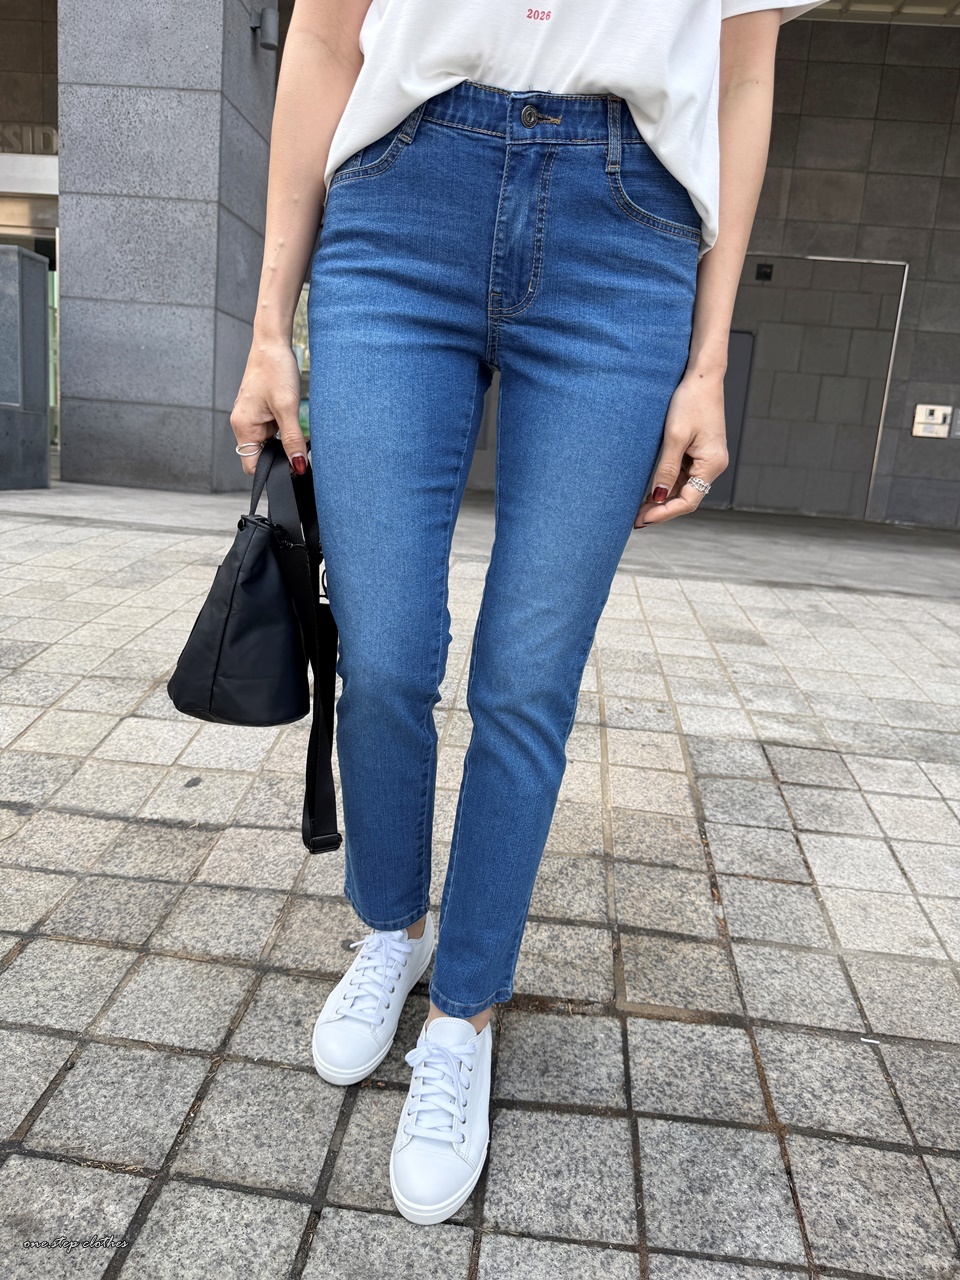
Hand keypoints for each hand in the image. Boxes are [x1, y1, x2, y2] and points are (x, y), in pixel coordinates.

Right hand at [229, 338, 306, 477]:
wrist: (272, 343)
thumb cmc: (274, 369)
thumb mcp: (287, 408)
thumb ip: (292, 439)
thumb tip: (298, 465)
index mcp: (243, 427)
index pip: (252, 466)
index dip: (272, 471)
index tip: (293, 466)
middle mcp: (243, 424)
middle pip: (261, 456)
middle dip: (281, 455)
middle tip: (300, 446)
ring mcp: (251, 418)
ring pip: (269, 443)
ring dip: (284, 441)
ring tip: (297, 427)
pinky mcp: (260, 411)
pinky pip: (272, 430)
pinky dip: (284, 429)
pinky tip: (293, 419)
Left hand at [635, 370, 728, 527]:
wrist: (702, 376)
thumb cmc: (690, 401)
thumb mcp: (675, 437)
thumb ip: (666, 469)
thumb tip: (658, 498)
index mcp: (712, 464)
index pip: (688, 501)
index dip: (665, 513)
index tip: (642, 520)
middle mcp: (713, 465)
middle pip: (687, 497)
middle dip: (661, 510)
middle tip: (635, 520)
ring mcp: (707, 459)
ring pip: (683, 487)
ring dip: (662, 498)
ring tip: (637, 509)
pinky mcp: (699, 451)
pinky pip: (683, 475)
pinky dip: (667, 484)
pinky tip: (649, 490)